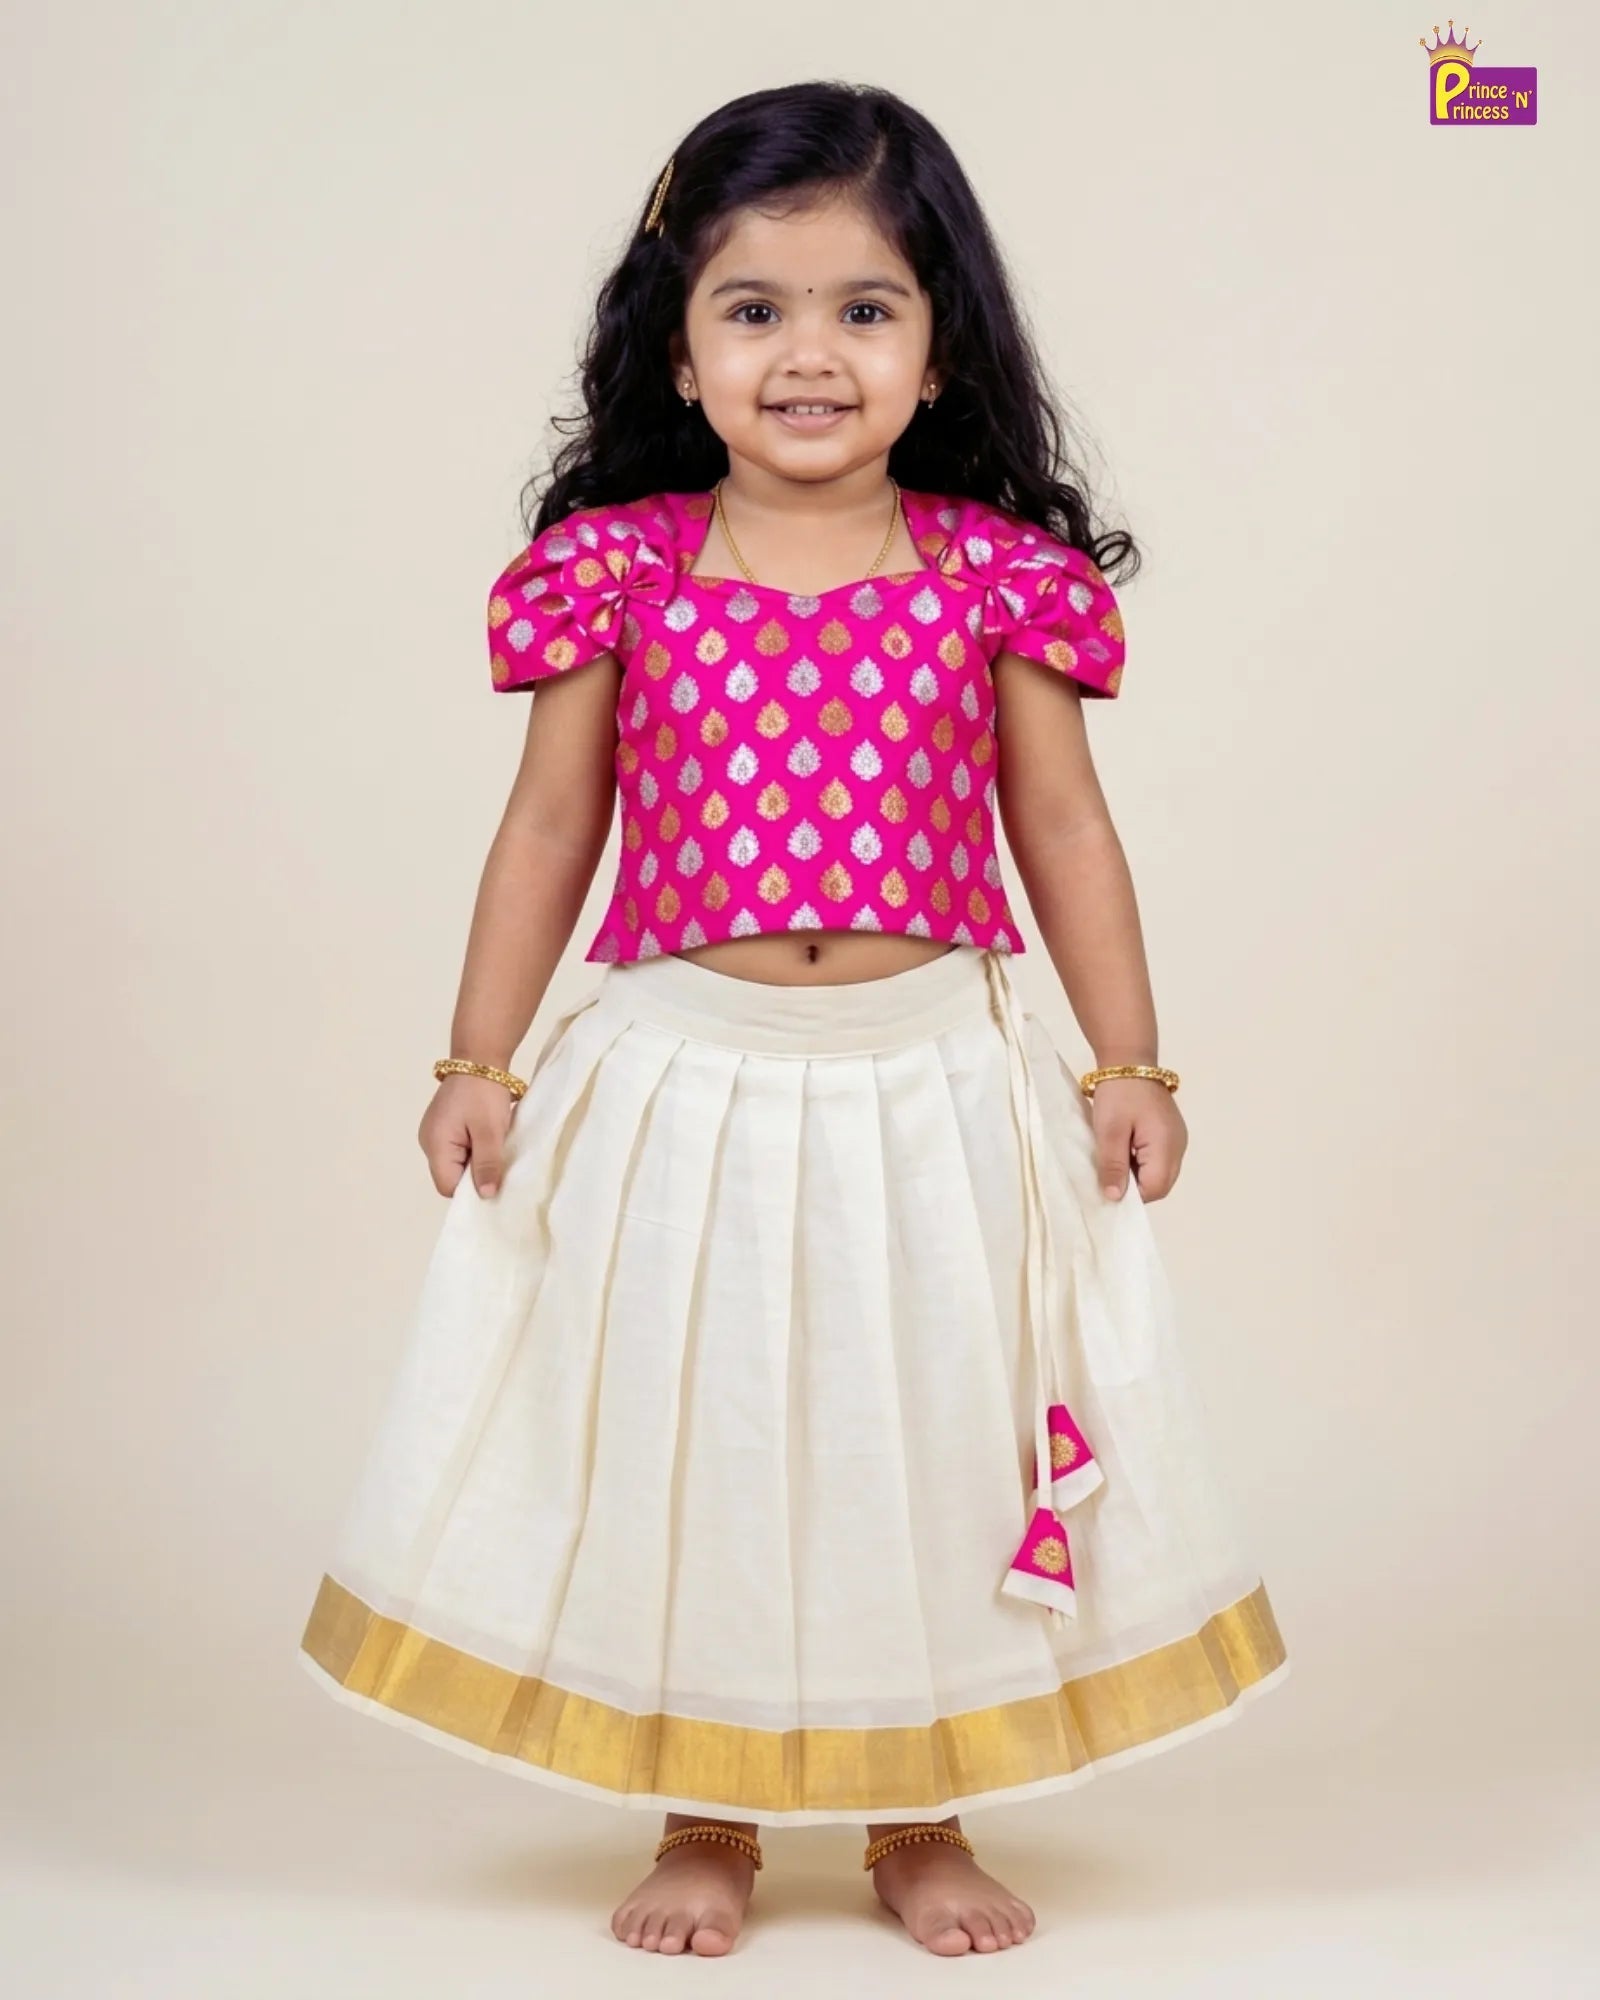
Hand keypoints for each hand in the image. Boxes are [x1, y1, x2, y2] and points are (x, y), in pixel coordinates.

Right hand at [418, 1074, 516, 1198]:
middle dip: (474, 1175)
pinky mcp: (443, 1126)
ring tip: (494, 1148)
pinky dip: (473, 1149)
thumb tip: (485, 1196)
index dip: (470, 1190)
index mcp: (435, 1145)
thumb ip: (487, 1164)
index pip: (448, 1186)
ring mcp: (434, 1133)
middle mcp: (428, 1142)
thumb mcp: (490, 1131)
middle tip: (498, 1163)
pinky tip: (487, 1139)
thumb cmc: (484, 1094)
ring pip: (455, 1163)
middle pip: (450, 1176)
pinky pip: (457, 1149)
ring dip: (475, 1161)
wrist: (479, 1058)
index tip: (493, 1181)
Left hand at [1089, 1077, 1186, 1202]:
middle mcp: (1178, 1147)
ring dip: (1136, 1173)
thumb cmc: (1118, 1094)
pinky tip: (1124, 1148)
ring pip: (1158, 1173)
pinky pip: (1158, 1159)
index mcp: (1167, 1147)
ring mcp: (1176, 1140)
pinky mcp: (1170, 1133)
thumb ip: (1113, 1166)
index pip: (1155, 1189)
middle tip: (1109, 1171)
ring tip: (1115, 1157)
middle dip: (1134, 1186)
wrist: (1129, 1060)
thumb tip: (1115, 1199)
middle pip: (1160, 1184)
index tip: (1108, 1185)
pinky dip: (1141, 1161)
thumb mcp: (1109, 1131)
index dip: (1131, 1195)